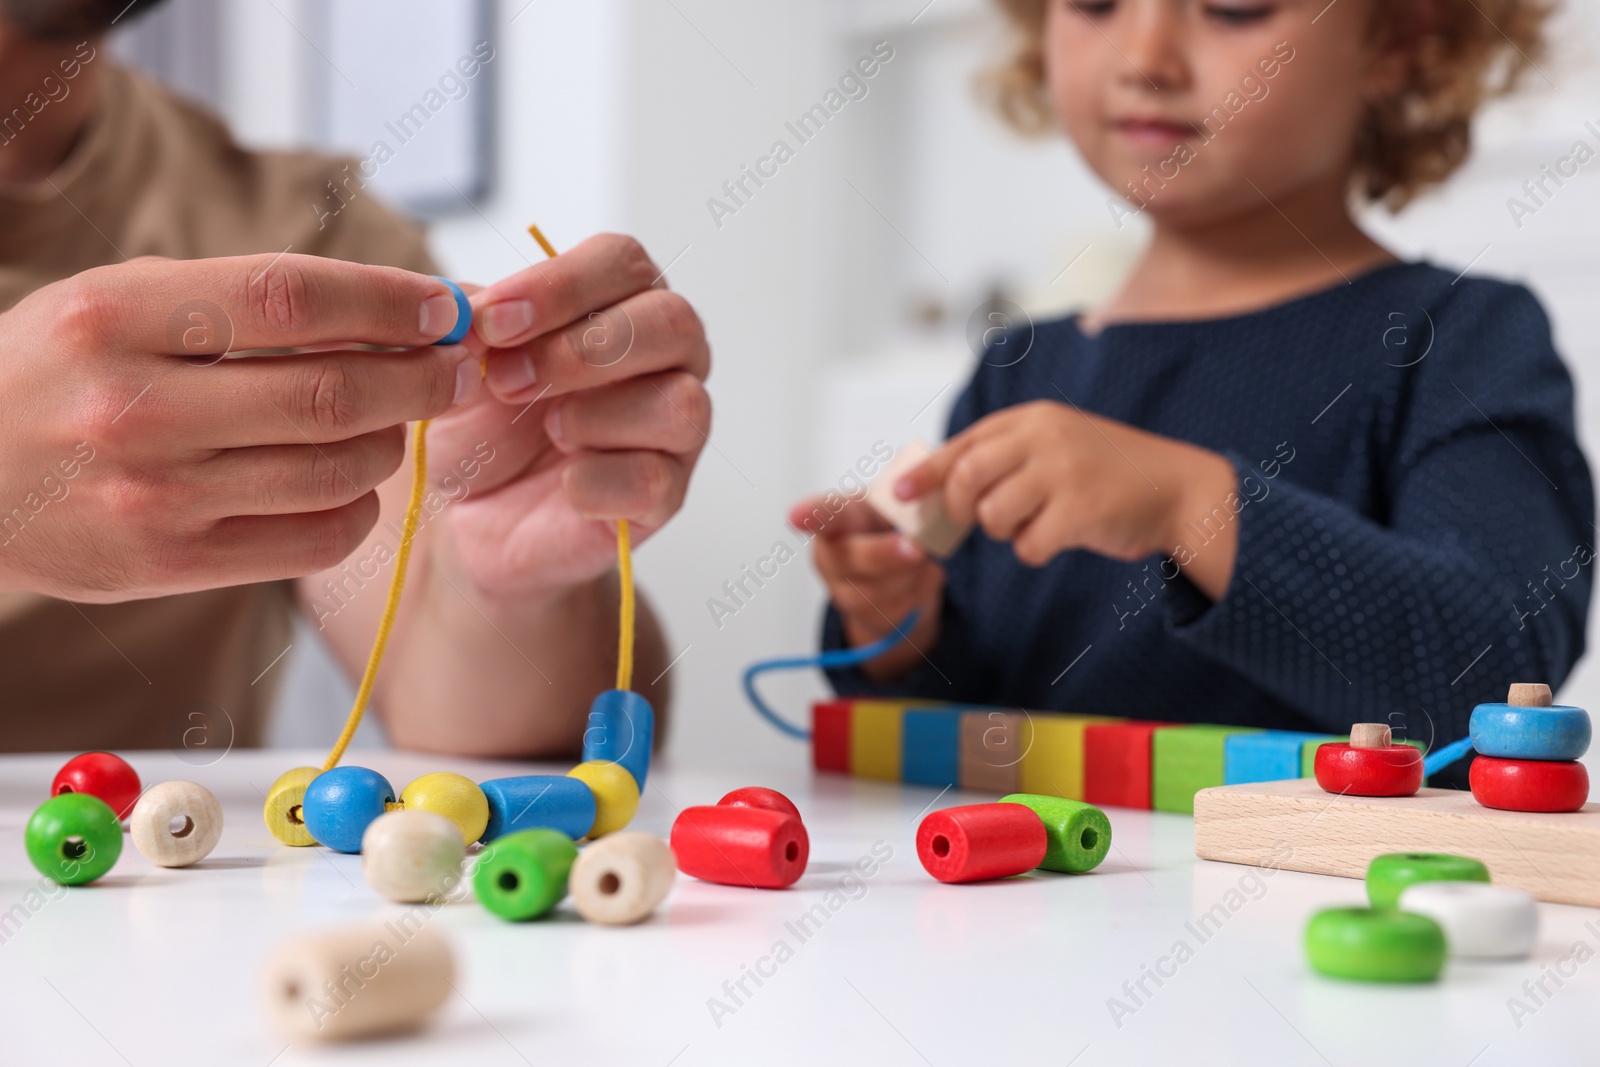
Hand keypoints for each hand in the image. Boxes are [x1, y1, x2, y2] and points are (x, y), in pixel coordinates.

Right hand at [0, 254, 473, 601]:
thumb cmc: (59, 374)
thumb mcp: (121, 302)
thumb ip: (243, 298)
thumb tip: (397, 305)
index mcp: (117, 318)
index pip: (292, 297)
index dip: (388, 302)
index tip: (444, 309)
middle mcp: (134, 408)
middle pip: (332, 393)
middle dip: (423, 379)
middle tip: (458, 369)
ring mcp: (153, 497)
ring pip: (337, 471)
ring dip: (395, 443)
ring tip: (398, 421)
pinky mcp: (170, 565)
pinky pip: (314, 540)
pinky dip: (360, 507)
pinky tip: (354, 481)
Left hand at [417, 234, 710, 603]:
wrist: (474, 515)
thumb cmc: (482, 425)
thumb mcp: (458, 363)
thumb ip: (468, 326)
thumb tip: (469, 308)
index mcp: (620, 303)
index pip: (622, 263)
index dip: (560, 285)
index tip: (490, 321)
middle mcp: (664, 359)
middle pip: (672, 322)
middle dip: (584, 348)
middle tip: (507, 379)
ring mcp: (673, 430)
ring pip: (681, 402)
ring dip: (597, 415)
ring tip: (548, 431)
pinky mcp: (665, 494)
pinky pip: (656, 479)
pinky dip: (599, 480)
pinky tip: (564, 484)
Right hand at [788, 496, 942, 683]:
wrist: (898, 565)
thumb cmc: (891, 521)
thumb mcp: (897, 504)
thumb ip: (906, 509)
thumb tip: (921, 527)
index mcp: (839, 516)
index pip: (823, 513)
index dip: (812, 514)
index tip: (797, 516)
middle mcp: (831, 554)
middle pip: (852, 558)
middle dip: (885, 555)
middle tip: (916, 549)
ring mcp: (843, 590)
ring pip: (877, 590)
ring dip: (911, 574)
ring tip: (926, 556)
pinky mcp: (867, 617)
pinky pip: (899, 608)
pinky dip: (921, 590)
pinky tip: (924, 575)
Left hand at [896, 400, 1238, 598]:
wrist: (1177, 489)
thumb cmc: (1105, 475)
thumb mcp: (1055, 446)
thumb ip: (1005, 457)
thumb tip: (936, 488)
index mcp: (1033, 419)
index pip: (962, 444)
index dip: (925, 473)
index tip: (897, 495)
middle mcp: (1044, 437)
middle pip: (966, 478)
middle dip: (960, 509)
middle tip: (978, 521)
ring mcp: (1063, 471)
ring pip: (993, 516)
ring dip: (1006, 532)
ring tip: (1037, 523)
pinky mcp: (1080, 509)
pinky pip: (1027, 546)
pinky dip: (1035, 551)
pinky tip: (1061, 538)